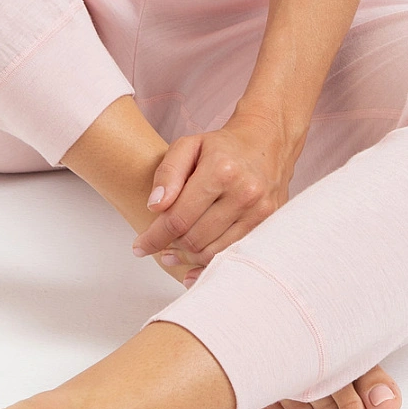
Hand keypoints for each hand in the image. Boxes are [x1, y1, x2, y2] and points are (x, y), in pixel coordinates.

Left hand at [130, 114, 304, 277]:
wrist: (267, 143)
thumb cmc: (221, 147)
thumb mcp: (188, 146)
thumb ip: (167, 173)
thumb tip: (154, 206)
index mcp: (221, 170)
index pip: (178, 217)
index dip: (154, 237)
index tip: (139, 247)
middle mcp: (244, 193)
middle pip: (194, 239)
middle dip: (169, 246)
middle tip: (157, 245)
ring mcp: (260, 212)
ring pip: (213, 252)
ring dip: (187, 257)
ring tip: (172, 253)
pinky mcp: (268, 225)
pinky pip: (233, 255)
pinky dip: (209, 264)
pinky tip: (192, 265)